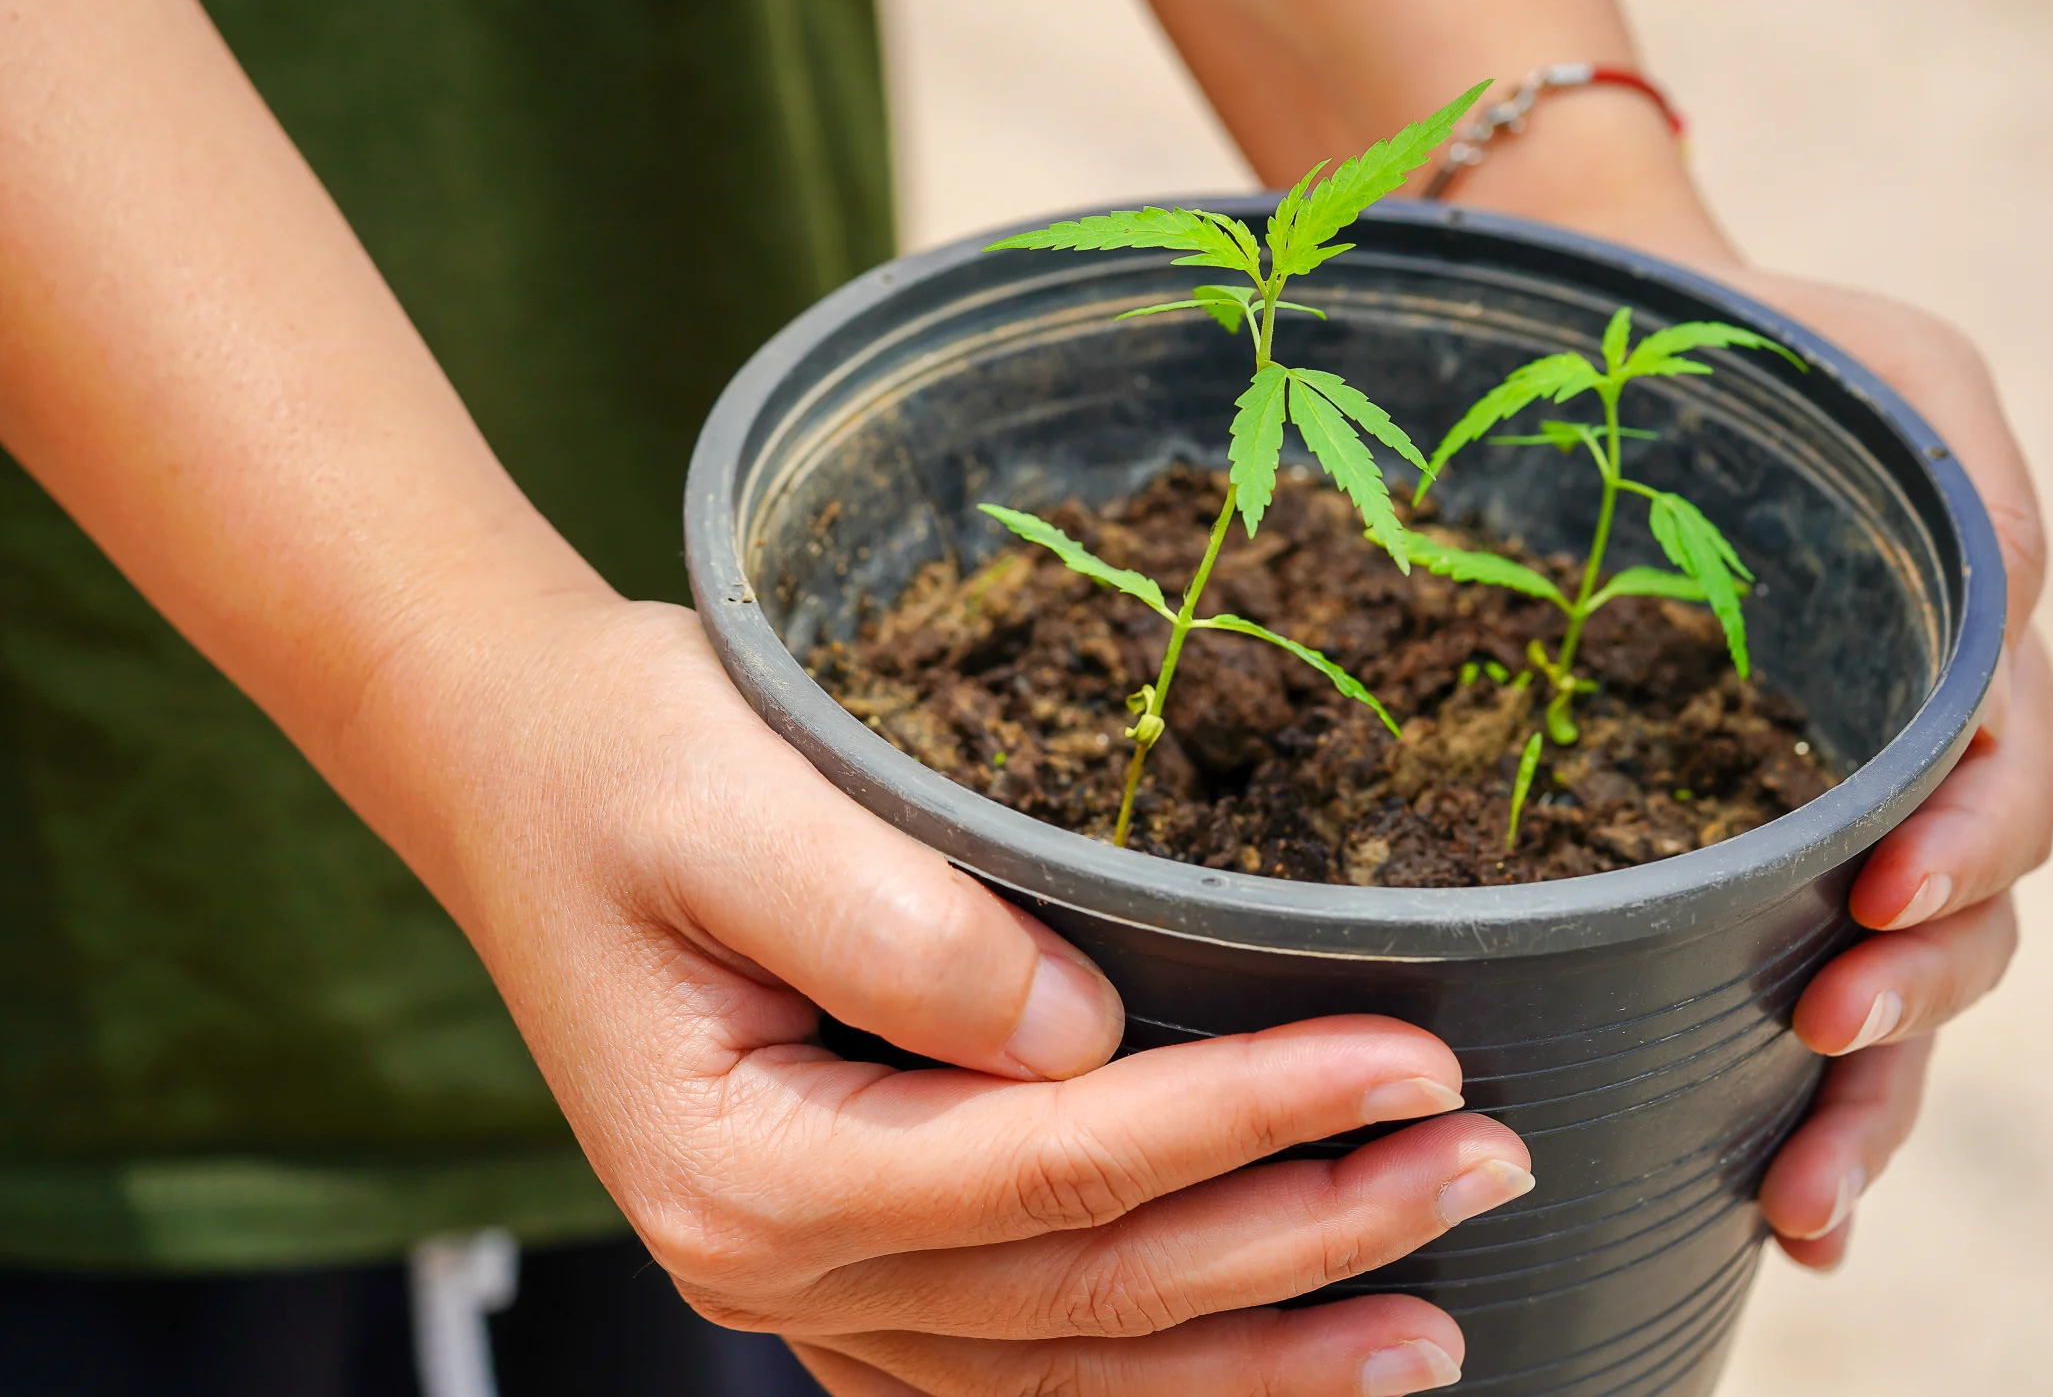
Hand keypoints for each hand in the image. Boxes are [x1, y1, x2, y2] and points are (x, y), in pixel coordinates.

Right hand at [398, 598, 1526, 1392]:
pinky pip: (1025, 1356)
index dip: (1252, 1117)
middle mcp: (780, 1270)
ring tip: (1433, 1324)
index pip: (1061, 1166)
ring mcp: (812, 1289)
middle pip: (1096, 1291)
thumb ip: (899, 925)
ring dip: (1265, 1348)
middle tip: (1489, 1164)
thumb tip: (1081, 1031)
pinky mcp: (849, 1256)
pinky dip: (1163, 1365)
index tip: (1414, 1059)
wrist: (519, 767)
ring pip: (1073, 1365)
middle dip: (1310, 1236)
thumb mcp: (734, 799)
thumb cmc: (627, 760)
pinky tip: (1275, 1350)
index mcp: (755, 1171)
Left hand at [1443, 128, 2052, 1271]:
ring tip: (1803, 1203)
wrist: (1637, 362)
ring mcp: (1826, 835)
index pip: (2001, 788)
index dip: (1964, 851)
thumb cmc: (1783, 354)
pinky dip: (1786, 1114)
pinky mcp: (1728, 872)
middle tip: (1832, 1046)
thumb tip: (2013, 609)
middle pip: (1959, 929)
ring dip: (1864, 1104)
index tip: (1881, 890)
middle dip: (1911, 1008)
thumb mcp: (1906, 372)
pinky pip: (1773, 993)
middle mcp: (1914, 776)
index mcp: (1965, 673)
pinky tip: (1767, 1211)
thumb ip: (1975, 484)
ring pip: (1886, 997)